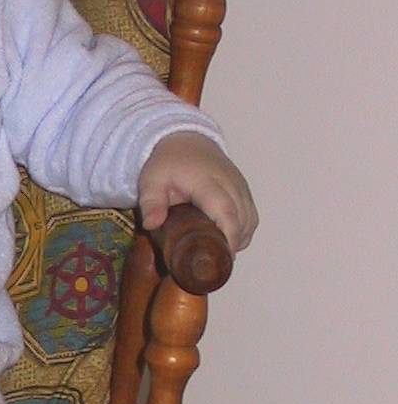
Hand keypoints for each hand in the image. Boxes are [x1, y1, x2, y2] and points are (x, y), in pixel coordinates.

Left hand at [137, 131, 257, 253]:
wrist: (186, 141)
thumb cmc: (168, 163)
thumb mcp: (151, 180)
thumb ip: (151, 202)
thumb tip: (151, 225)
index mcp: (207, 182)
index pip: (225, 211)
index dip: (229, 235)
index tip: (223, 255)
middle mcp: (230, 184)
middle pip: (243, 219)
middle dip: (232, 244)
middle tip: (213, 263)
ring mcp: (241, 187)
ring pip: (250, 220)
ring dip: (239, 239)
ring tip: (216, 252)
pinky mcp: (245, 191)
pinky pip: (251, 216)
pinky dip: (243, 231)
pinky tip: (226, 240)